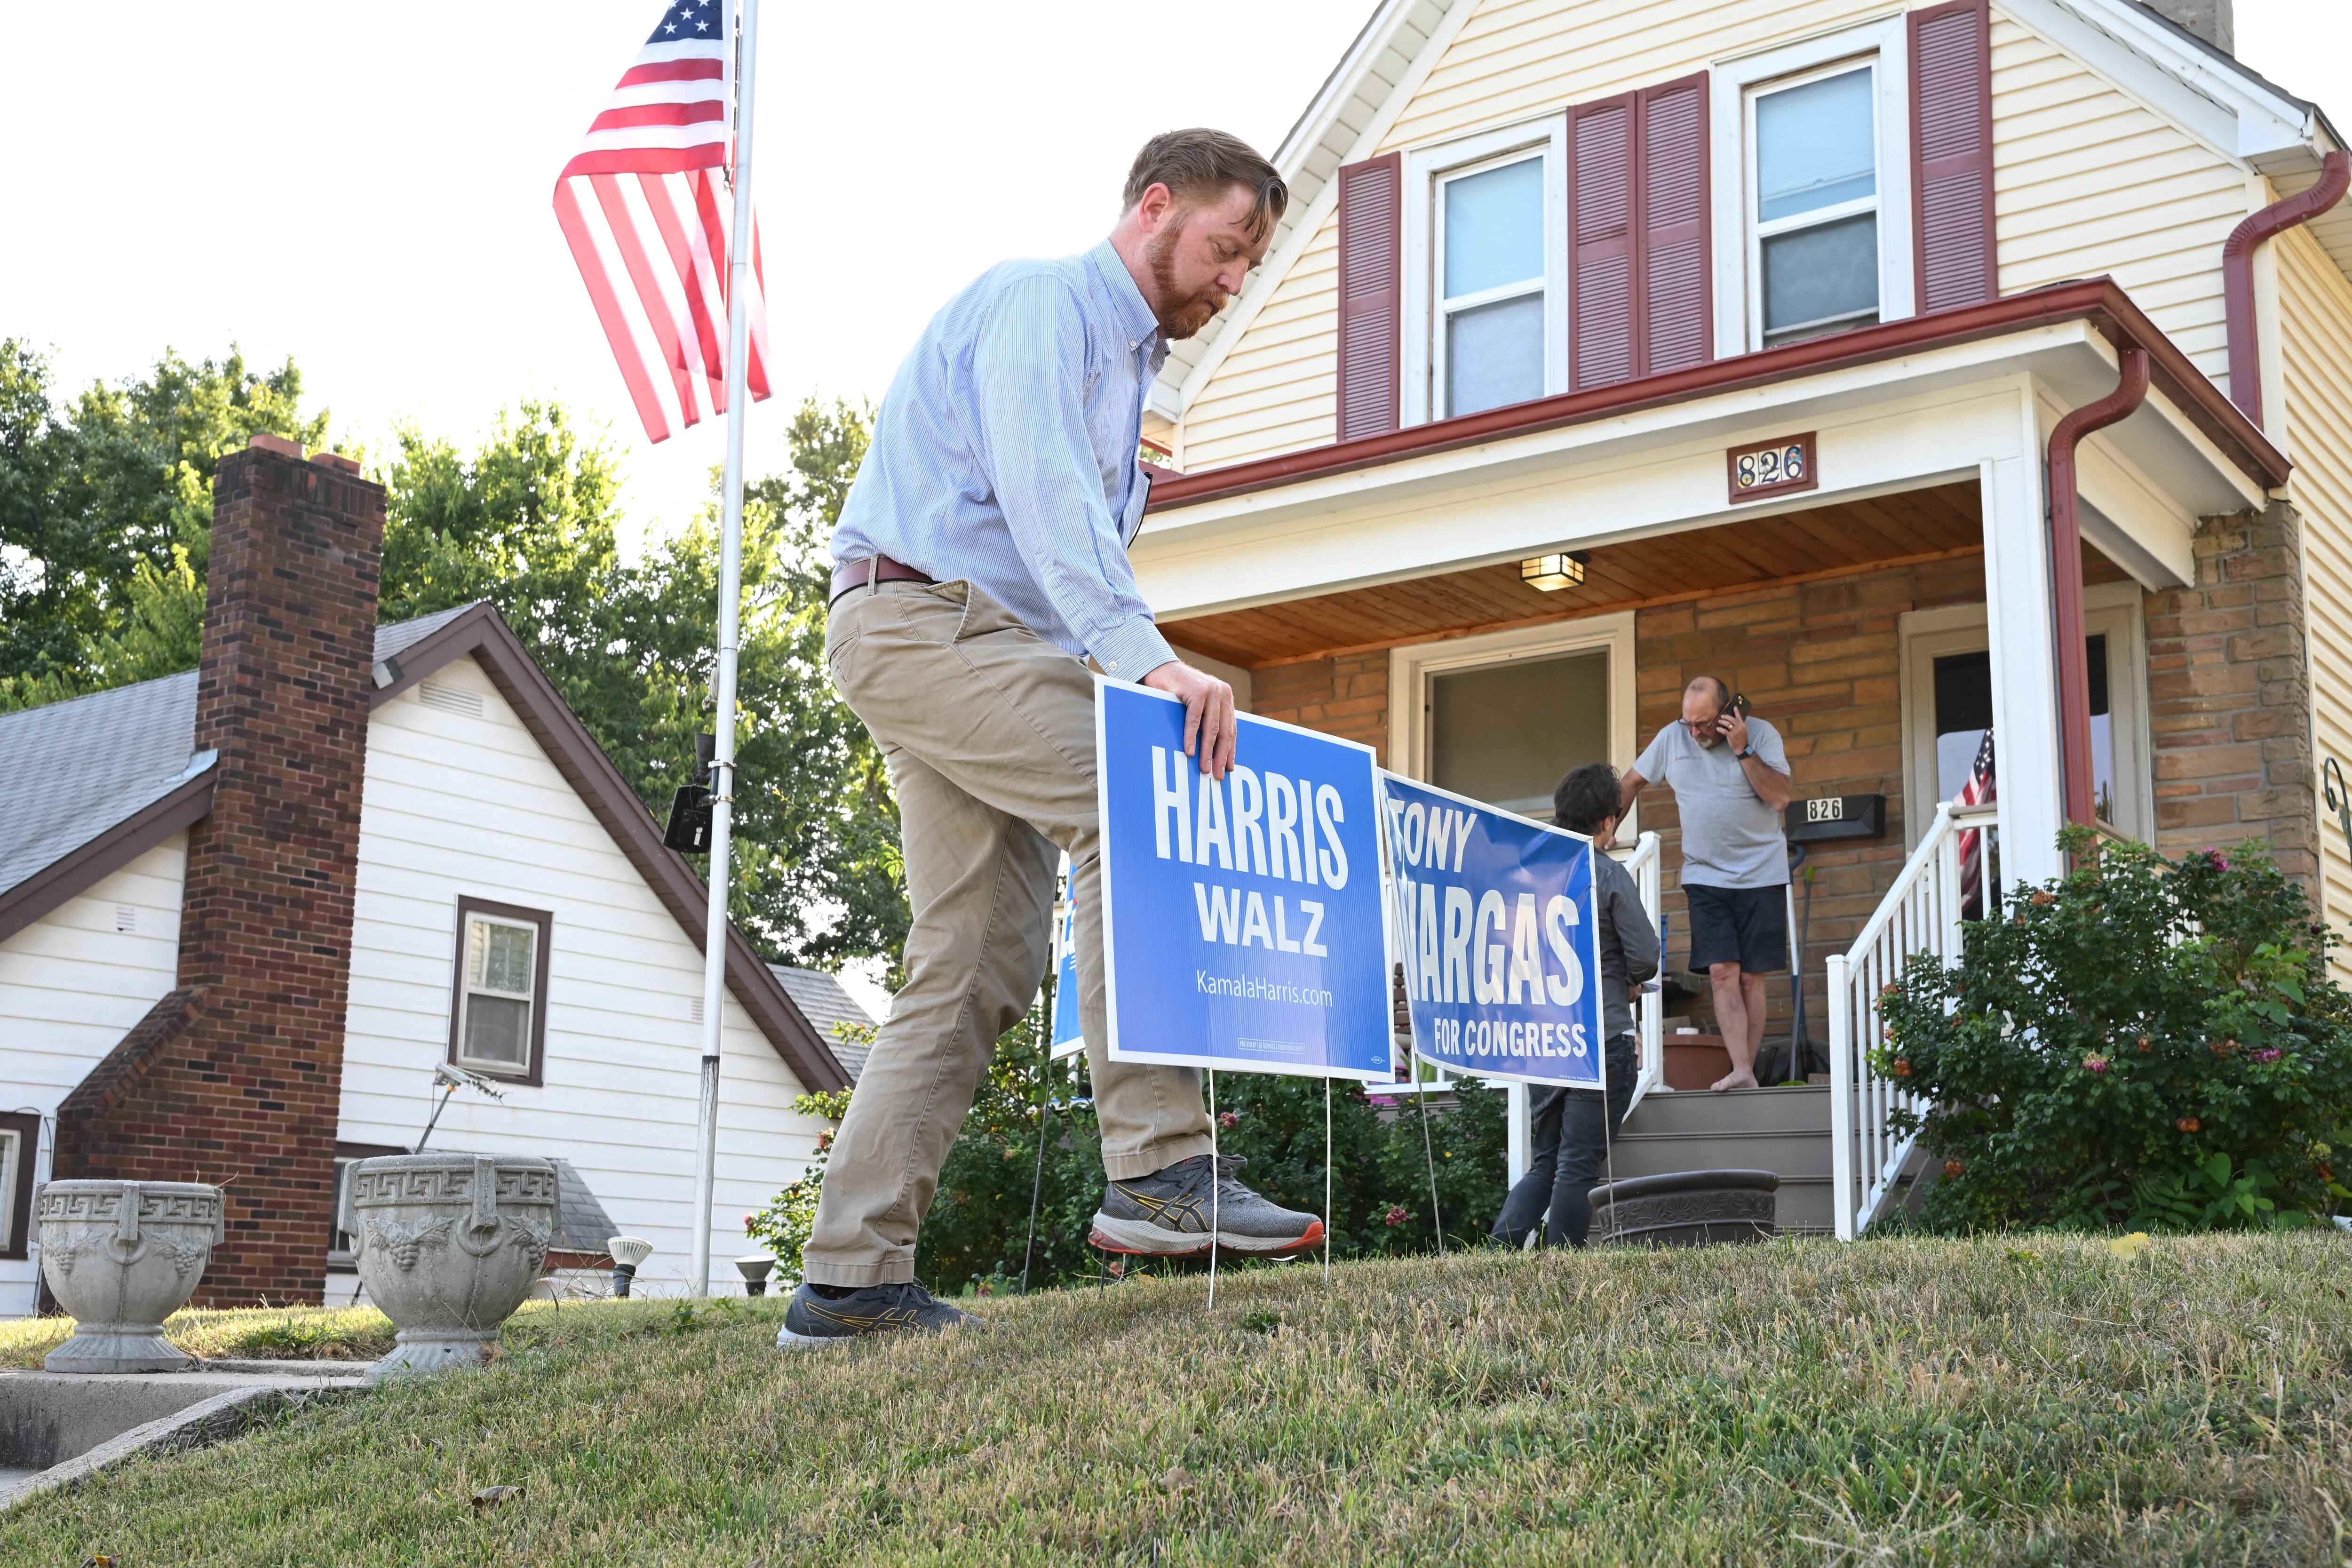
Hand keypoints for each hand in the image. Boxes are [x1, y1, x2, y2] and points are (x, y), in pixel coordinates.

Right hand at [1142, 660, 1235, 779]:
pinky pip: (1195, 720)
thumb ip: (1208, 719)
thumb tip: (1213, 751)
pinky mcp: (1198, 691)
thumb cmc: (1178, 691)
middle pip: (1225, 731)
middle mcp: (1223, 693)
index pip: (1232, 729)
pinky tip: (1190, 752)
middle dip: (1221, 756)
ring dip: (1207, 751)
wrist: (1161, 669)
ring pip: (1211, 728)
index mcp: (1226, 697)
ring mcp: (1212, 691)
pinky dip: (1192, 737)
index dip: (1231, 750)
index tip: (1229, 767)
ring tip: (1204, 768)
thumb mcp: (1199, 705)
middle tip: (1218, 774)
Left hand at [1719, 707, 1750, 754]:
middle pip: (1731, 719)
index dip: (1736, 711)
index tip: (1734, 707)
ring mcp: (1735, 731)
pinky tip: (1718, 729)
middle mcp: (1739, 727)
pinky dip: (1720, 729)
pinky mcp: (1731, 736)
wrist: (1742, 747)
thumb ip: (1742, 724)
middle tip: (1722, 716)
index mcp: (1743, 725)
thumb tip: (1742, 719)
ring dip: (1722, 721)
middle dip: (1726, 716)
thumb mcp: (1744, 730)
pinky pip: (1724, 731)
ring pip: (1727, 724)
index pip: (1739, 716)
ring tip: (1719, 721)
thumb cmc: (1742, 739)